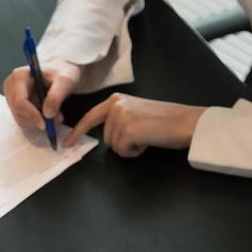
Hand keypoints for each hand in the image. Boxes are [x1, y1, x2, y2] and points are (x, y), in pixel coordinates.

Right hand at [2, 58, 80, 136]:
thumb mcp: (65, 81)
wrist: (61, 74)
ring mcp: (12, 97)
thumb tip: (47, 115)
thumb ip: (56, 96)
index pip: (19, 101)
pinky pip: (25, 121)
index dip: (31, 115)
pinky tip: (49, 115)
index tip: (45, 124)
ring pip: (21, 120)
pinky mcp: (16, 107)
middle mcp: (11, 86)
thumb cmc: (62, 73)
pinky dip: (37, 122)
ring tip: (57, 115)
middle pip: (18, 113)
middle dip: (38, 120)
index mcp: (19, 76)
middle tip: (58, 119)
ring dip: (39, 122)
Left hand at [65, 94, 206, 156]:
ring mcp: (120, 117)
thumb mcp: (137, 114)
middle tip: (143, 135)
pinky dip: (136, 151)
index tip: (67, 144)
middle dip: (123, 143)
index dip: (78, 132)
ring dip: (130, 147)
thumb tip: (107, 137)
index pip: (91, 117)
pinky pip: (123, 152)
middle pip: (106, 138)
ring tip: (148, 136)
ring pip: (115, 146)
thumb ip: (119, 120)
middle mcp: (115, 105)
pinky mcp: (127, 130)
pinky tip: (148, 141)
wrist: (185, 122)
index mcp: (116, 100)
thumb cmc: (166, 121)